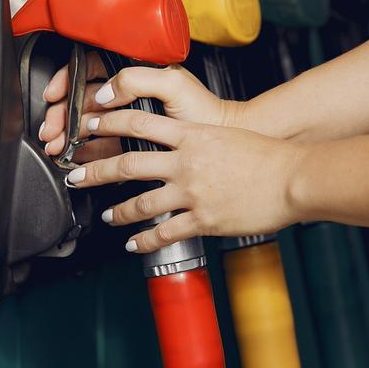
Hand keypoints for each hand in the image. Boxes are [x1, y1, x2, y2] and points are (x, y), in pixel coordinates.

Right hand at [37, 53, 241, 162]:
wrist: (222, 139)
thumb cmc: (205, 109)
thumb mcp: (173, 83)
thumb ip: (138, 78)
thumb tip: (105, 91)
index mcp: (135, 71)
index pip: (90, 69)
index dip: (68, 81)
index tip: (55, 95)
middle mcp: (128, 93)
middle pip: (82, 99)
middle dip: (61, 114)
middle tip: (52, 130)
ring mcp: (129, 118)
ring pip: (87, 123)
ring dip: (68, 134)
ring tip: (57, 147)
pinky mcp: (132, 142)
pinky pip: (101, 145)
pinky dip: (85, 152)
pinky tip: (75, 157)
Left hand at [65, 108, 305, 252]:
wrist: (292, 177)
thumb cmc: (268, 156)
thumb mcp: (227, 136)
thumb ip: (200, 140)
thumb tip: (183, 144)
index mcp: (192, 136)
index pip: (138, 123)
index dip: (108, 123)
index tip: (91, 125)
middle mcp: (186, 163)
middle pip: (127, 163)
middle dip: (95, 171)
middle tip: (76, 175)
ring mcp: (192, 193)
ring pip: (141, 203)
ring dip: (119, 211)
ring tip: (108, 216)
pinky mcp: (203, 220)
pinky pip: (164, 233)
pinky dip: (144, 240)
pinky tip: (134, 244)